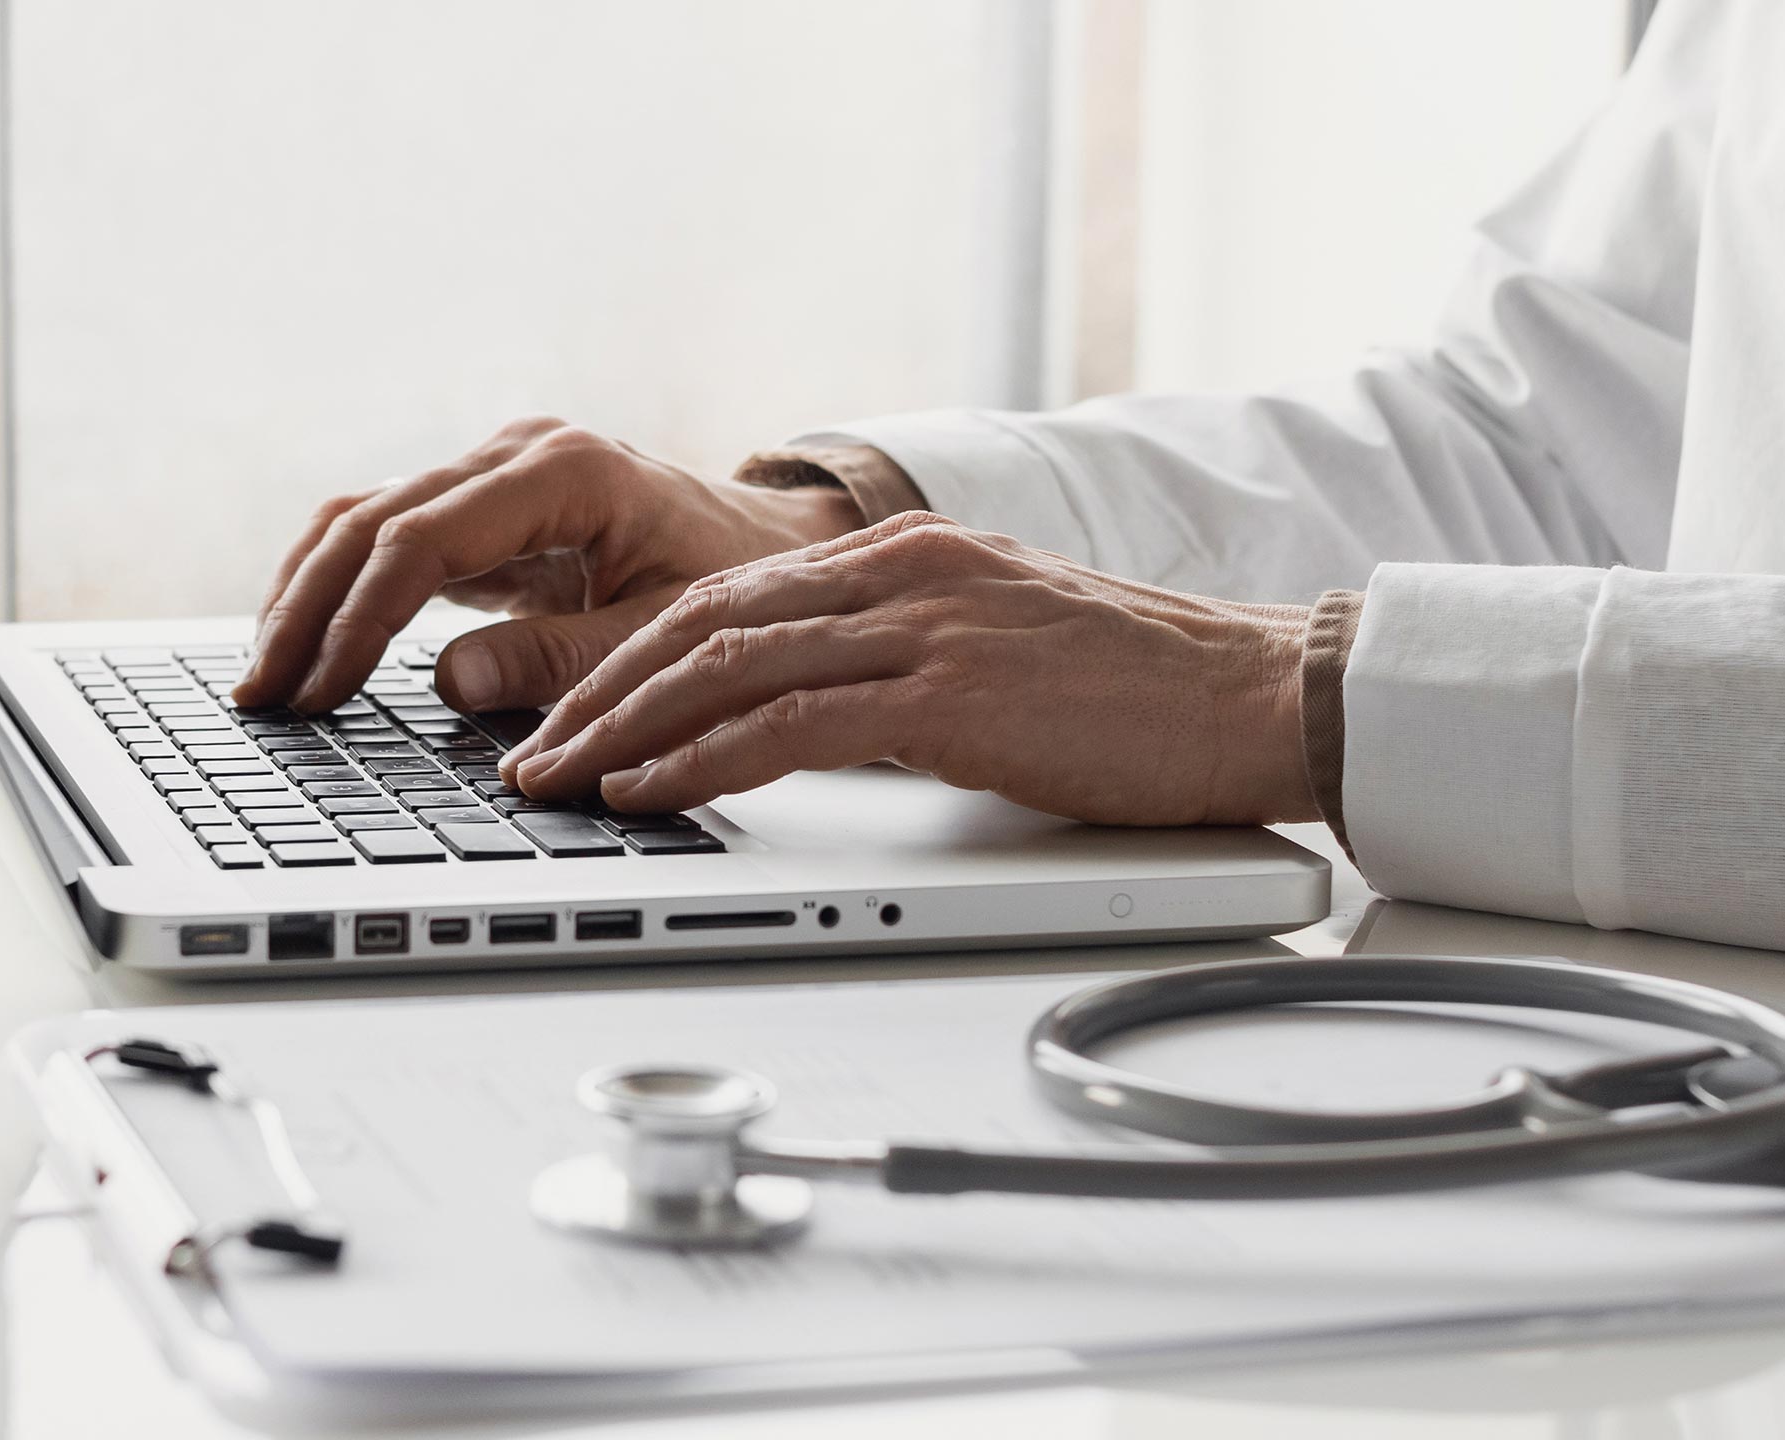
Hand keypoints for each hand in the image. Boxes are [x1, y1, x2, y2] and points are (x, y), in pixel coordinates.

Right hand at [233, 417, 864, 713]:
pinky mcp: (479, 505)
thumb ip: (561, 659)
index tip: (322, 691)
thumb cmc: (735, 585)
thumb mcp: (663, 634)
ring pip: (360, 518)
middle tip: (261, 696)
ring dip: (304, 596)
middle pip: (370, 519)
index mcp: (565, 472)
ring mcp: (491, 473)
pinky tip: (304, 647)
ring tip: (264, 680)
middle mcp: (515, 454)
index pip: (423, 538)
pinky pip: (383, 535)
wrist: (771, 544)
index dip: (359, 619)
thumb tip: (447, 683)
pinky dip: (336, 589)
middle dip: (306, 610)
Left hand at [502, 512, 1317, 825]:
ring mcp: (923, 624)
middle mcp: (898, 570)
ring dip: (620, 731)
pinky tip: (647, 794)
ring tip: (556, 782)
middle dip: (594, 693)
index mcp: (901, 554)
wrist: (1259, 692)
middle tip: (525, 753)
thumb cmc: (1135, 692)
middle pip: (696, 622)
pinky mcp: (950, 691)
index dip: (624, 656)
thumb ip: (892, 664)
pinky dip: (699, 762)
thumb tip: (796, 719)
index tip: (563, 712)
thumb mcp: (988, 651)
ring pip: (721, 666)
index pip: (722, 596)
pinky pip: (788, 724)